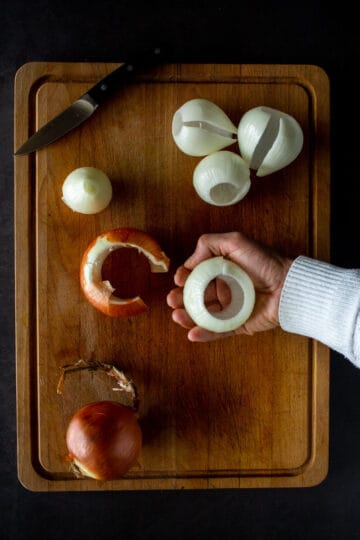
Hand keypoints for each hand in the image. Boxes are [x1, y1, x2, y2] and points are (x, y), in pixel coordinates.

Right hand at [167, 232, 291, 341]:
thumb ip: (209, 244)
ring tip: (177, 316)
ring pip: (202, 316)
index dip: (185, 278)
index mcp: (221, 271)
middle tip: (172, 301)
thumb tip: (189, 262)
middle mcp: (223, 290)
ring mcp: (229, 309)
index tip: (180, 280)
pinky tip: (192, 334)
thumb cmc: (264, 262)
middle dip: (180, 299)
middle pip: (195, 297)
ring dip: (187, 317)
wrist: (288, 286)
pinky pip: (218, 331)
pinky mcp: (238, 325)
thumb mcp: (236, 242)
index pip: (196, 276)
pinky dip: (204, 334)